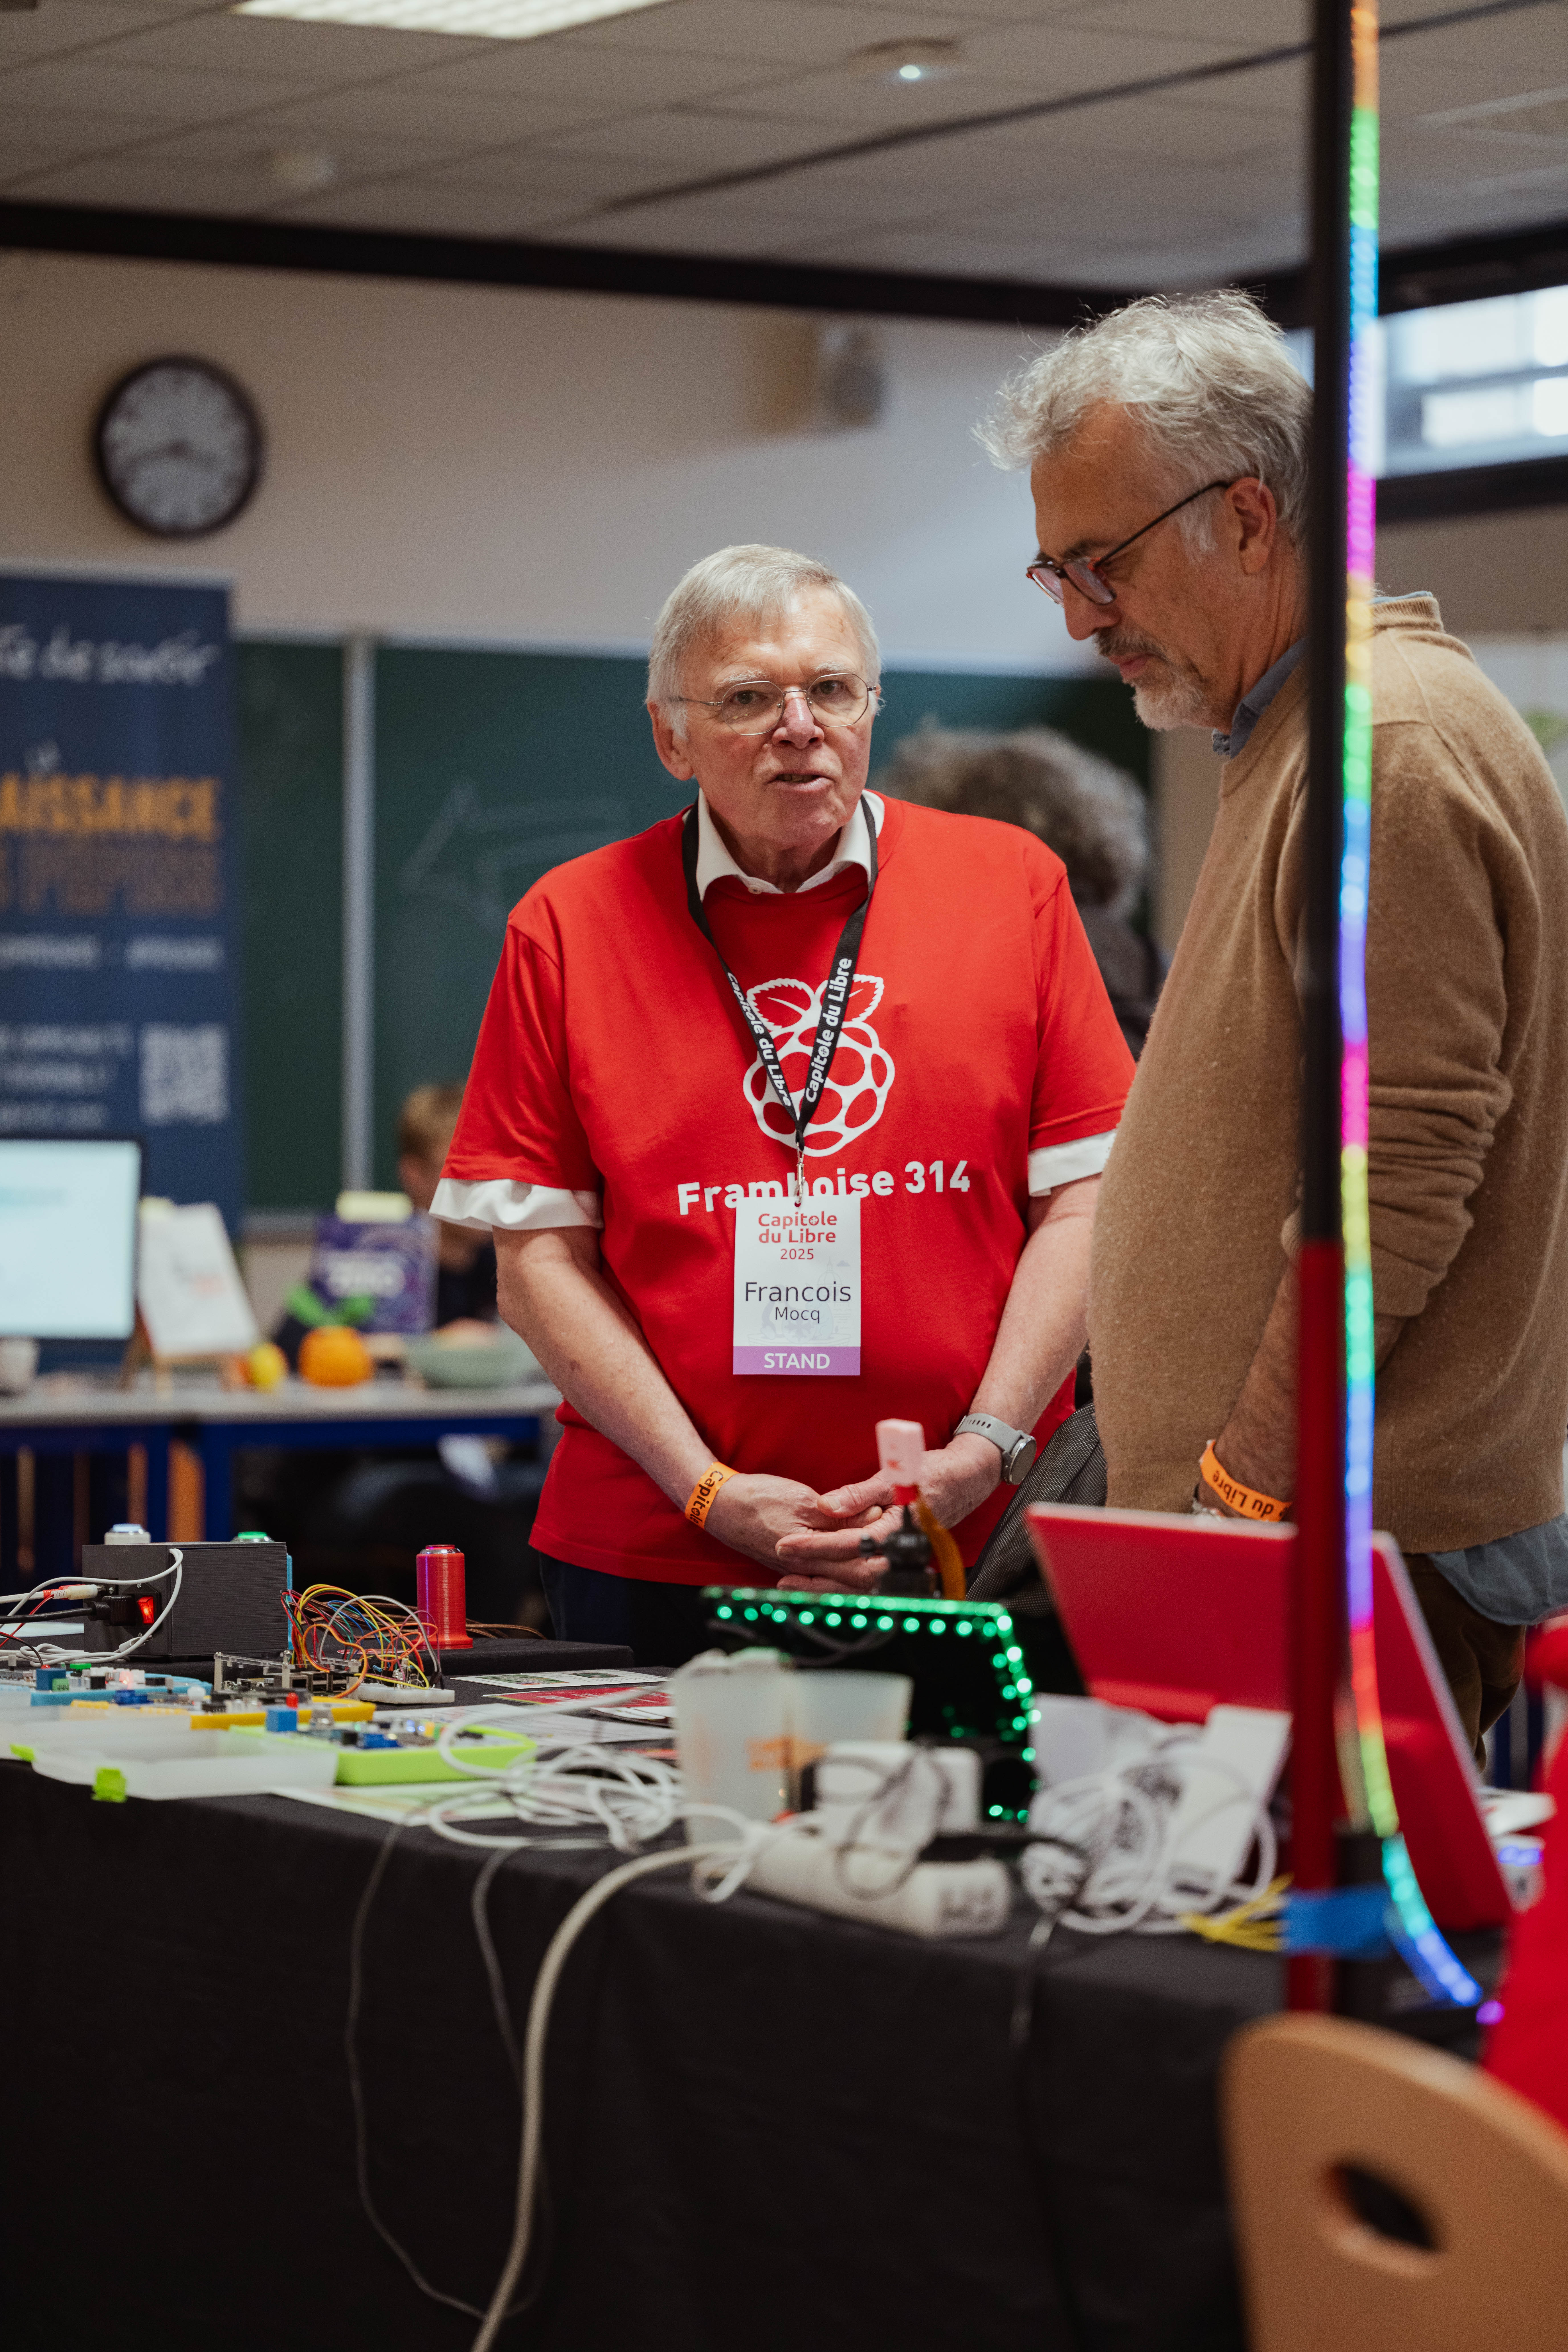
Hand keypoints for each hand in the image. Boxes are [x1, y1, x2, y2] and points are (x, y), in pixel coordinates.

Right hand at [703, 1472, 878, 1573]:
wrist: (721, 1506)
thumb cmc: (758, 1499)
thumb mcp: (802, 1499)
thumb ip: (838, 1513)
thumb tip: (871, 1516)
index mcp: (809, 1552)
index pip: (855, 1558)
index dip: (876, 1542)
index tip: (889, 1525)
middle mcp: (805, 1567)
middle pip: (853, 1578)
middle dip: (875, 1563)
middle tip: (892, 1544)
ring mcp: (798, 1569)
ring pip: (840, 1579)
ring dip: (860, 1564)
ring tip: (876, 1547)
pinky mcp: (792, 1565)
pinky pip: (824, 1574)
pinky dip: (841, 1567)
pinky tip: (851, 1554)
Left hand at [773, 1433, 1001, 1590]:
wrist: (967, 1478)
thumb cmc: (933, 1472)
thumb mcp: (893, 1476)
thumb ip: (858, 1494)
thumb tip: (825, 1506)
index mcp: (898, 1529)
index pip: (849, 1545)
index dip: (815, 1547)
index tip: (786, 1545)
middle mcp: (901, 1549)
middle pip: (853, 1574)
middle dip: (815, 1574)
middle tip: (781, 1573)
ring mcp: (902, 1557)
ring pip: (861, 1580)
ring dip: (828, 1582)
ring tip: (793, 1582)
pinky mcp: (900, 1556)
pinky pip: (869, 1575)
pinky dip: (844, 1578)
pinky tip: (822, 1577)